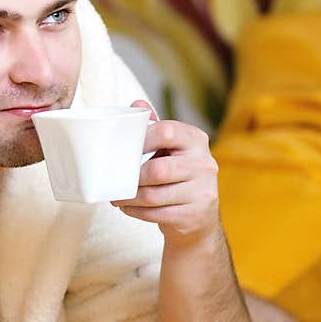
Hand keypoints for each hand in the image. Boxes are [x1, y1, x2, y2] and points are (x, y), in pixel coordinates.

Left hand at [111, 99, 220, 243]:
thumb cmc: (177, 176)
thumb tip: (137, 105)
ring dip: (130, 198)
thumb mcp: (170, 149)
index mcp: (196, 140)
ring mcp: (202, 190)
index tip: (124, 149)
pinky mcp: (195, 214)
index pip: (167, 132)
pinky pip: (157, 214)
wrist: (199, 217)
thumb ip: (154, 128)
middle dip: (132, 178)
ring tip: (117, 197)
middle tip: (115, 181)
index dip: (142, 139)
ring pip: (154, 195)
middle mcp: (204, 163)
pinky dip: (136, 212)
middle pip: (158, 170)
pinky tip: (128, 208)